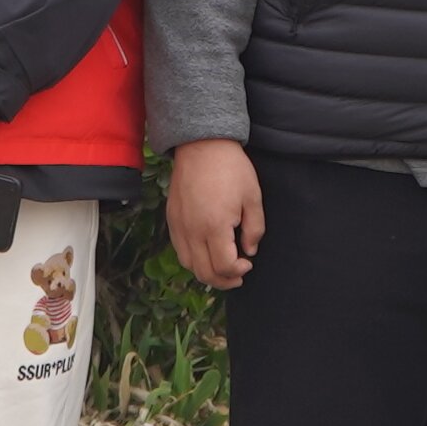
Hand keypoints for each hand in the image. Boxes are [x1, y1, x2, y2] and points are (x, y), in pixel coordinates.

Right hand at [167, 139, 267, 290]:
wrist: (202, 145)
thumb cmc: (231, 168)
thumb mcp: (253, 197)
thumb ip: (255, 229)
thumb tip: (250, 251)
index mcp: (215, 226)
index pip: (224, 266)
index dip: (238, 271)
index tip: (249, 262)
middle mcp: (193, 231)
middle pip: (204, 273)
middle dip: (224, 280)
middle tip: (238, 275)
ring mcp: (179, 226)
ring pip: (189, 265)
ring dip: (207, 272)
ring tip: (222, 267)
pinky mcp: (172, 219)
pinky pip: (179, 250)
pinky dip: (193, 259)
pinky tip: (206, 252)